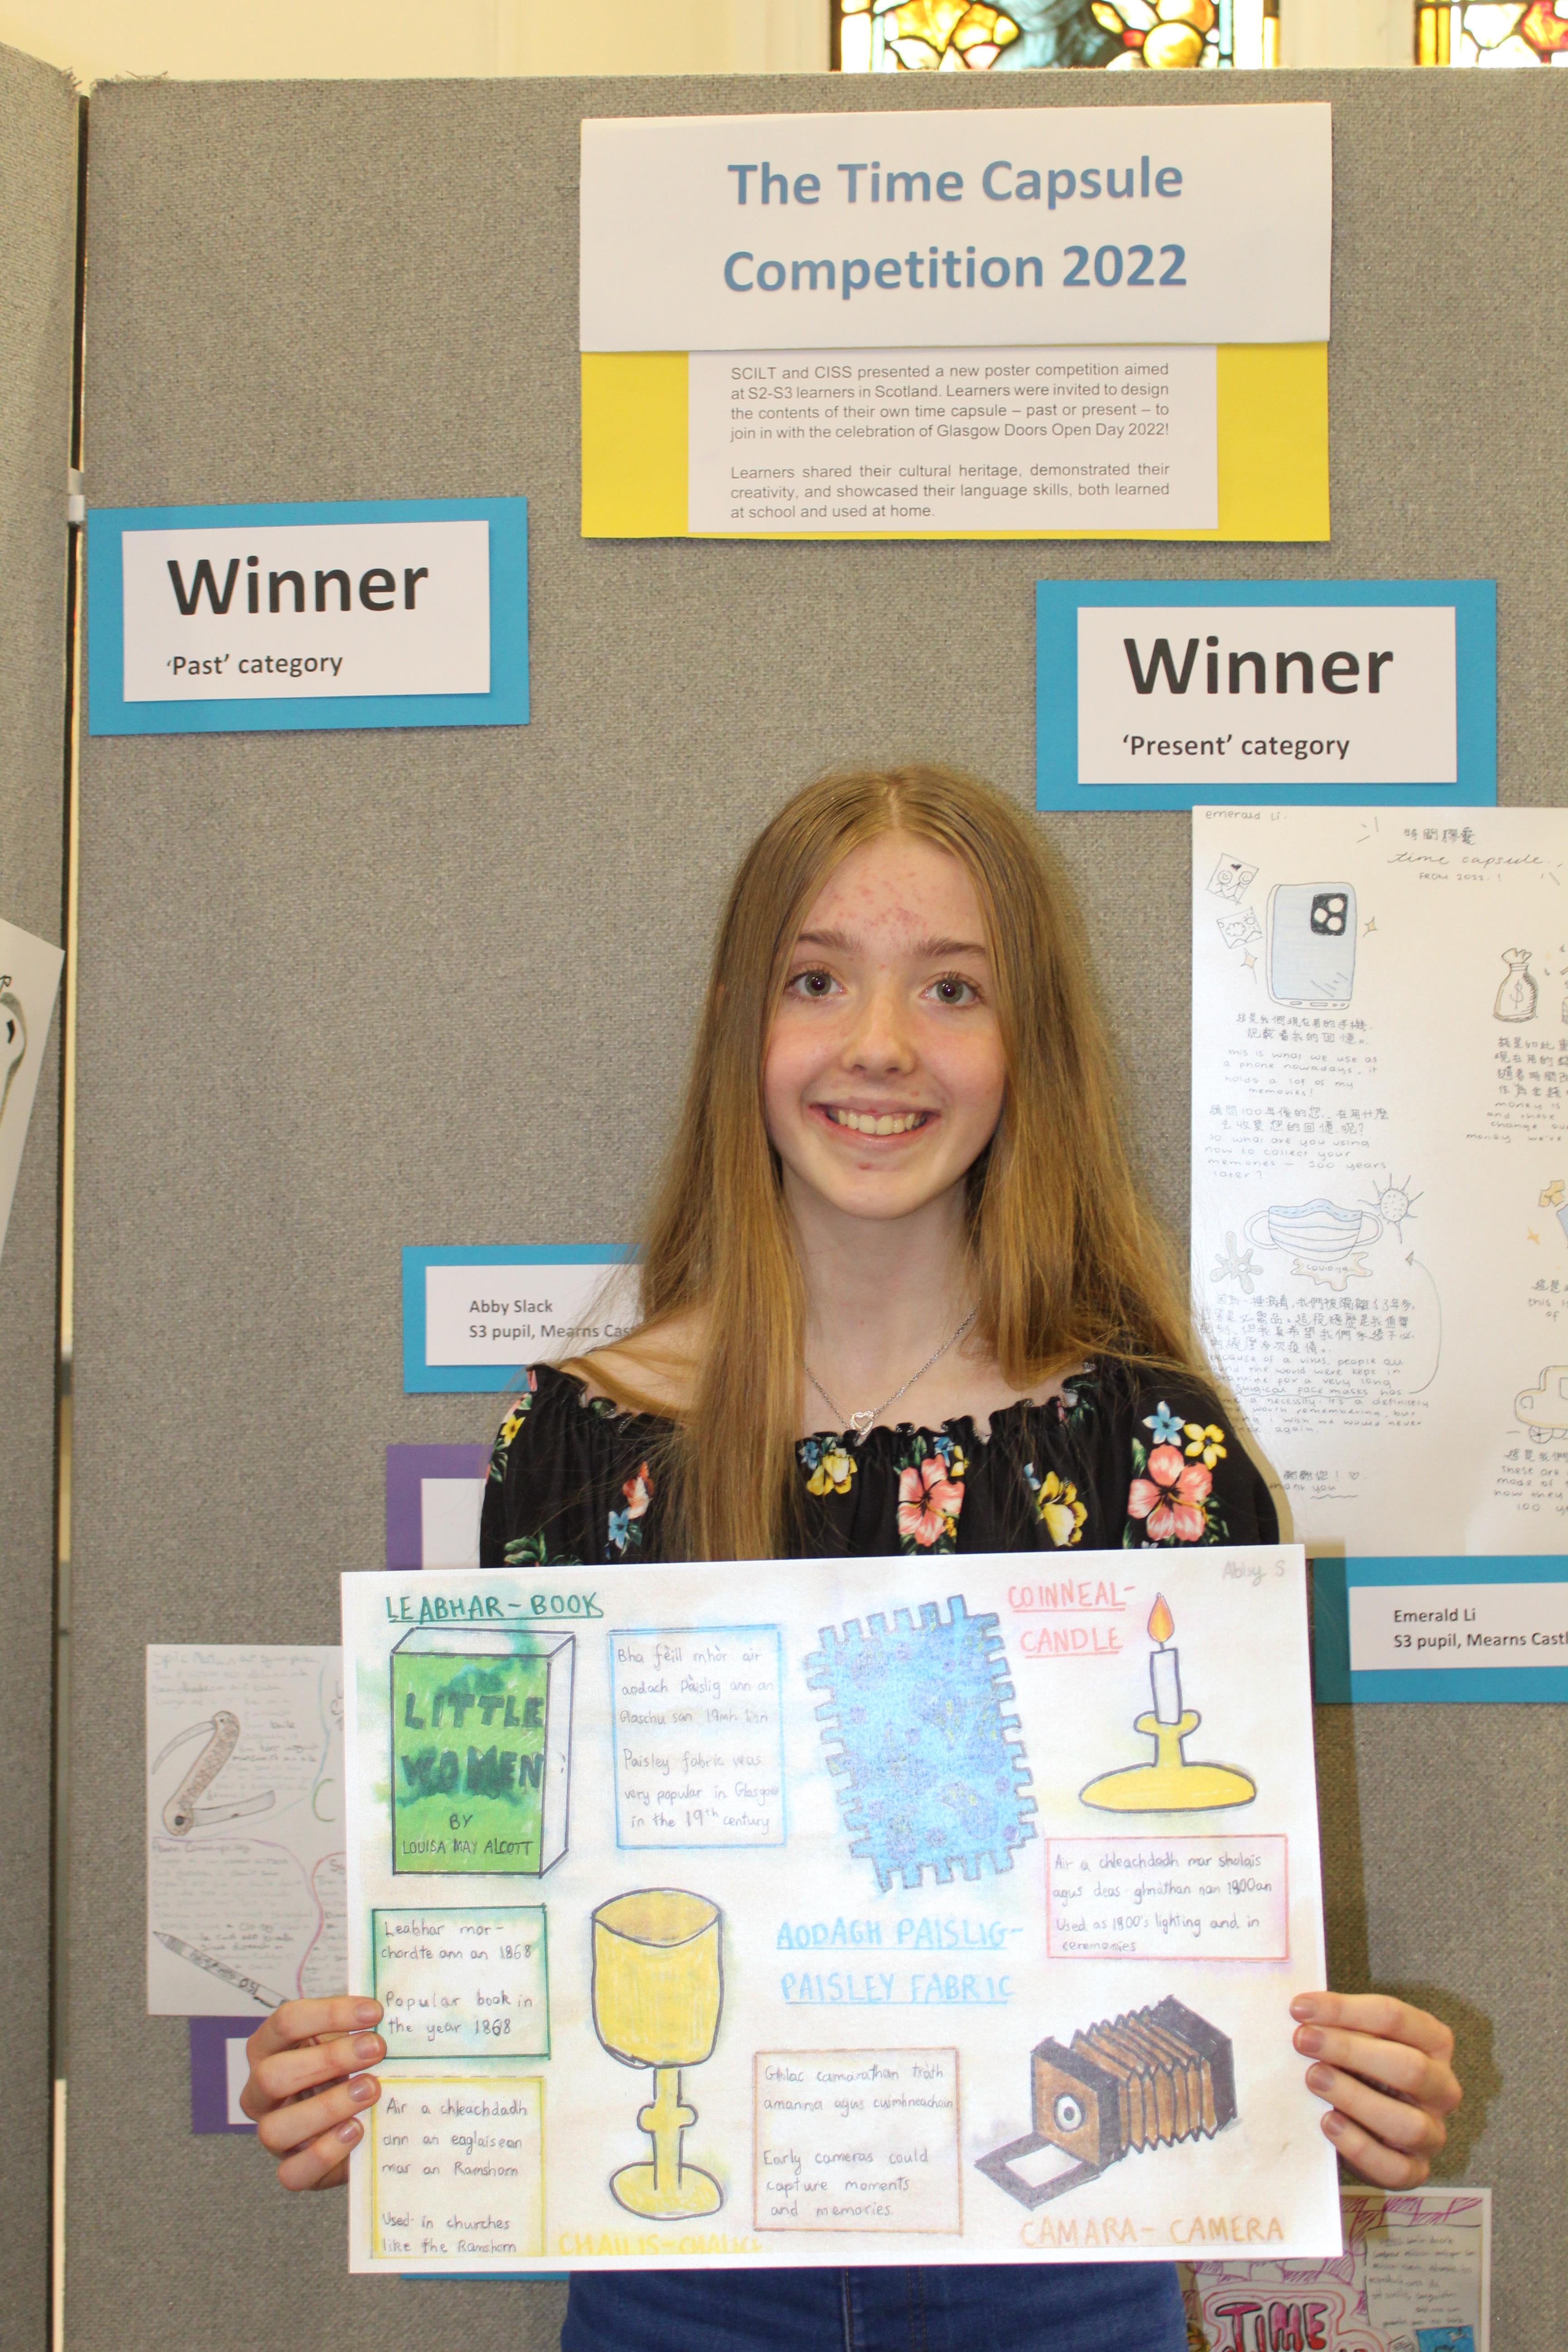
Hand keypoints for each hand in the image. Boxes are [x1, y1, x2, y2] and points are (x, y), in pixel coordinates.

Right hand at [240, 1997, 385, 2189]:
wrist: (351, 2117)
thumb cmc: (344, 2068)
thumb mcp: (344, 2041)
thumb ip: (356, 2027)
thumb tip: (385, 2012)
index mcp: (268, 2049)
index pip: (285, 2022)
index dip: (329, 2013)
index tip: (373, 2012)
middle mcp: (260, 2093)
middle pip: (272, 2075)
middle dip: (328, 2059)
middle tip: (376, 2049)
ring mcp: (271, 2134)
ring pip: (276, 2129)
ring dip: (327, 2108)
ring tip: (370, 2090)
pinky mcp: (290, 2168)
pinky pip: (292, 2173)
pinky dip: (325, 2153)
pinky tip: (356, 2130)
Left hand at [1291, 1991, 1460, 2186]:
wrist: (1365, 2121)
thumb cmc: (1360, 2066)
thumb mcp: (1356, 2038)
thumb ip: (1340, 2025)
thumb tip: (1303, 2012)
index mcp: (1434, 2042)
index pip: (1395, 2017)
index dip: (1345, 2009)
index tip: (1300, 2008)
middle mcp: (1442, 2087)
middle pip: (1409, 2067)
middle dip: (1350, 2050)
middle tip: (1303, 2040)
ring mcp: (1433, 2132)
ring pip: (1407, 2122)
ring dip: (1355, 2098)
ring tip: (1314, 2078)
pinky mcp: (1416, 2170)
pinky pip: (1394, 2168)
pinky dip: (1358, 2146)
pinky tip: (1328, 2123)